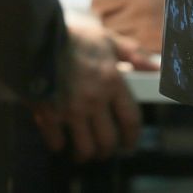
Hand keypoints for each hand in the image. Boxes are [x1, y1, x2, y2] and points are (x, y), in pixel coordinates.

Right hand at [32, 20, 147, 161]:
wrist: (37, 38)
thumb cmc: (75, 38)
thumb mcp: (109, 40)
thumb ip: (134, 55)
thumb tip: (155, 68)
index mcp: (112, 82)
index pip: (130, 119)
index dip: (132, 137)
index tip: (130, 144)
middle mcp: (94, 99)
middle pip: (108, 140)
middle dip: (108, 150)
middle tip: (105, 151)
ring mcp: (70, 110)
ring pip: (84, 148)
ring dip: (86, 154)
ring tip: (85, 152)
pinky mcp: (47, 115)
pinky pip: (56, 143)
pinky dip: (59, 146)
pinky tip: (61, 141)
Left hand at [91, 0, 167, 54]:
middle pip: (98, 1)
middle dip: (100, 9)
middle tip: (108, 13)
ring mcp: (143, 15)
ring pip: (108, 25)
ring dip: (116, 26)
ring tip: (133, 22)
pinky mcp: (147, 37)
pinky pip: (124, 39)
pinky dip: (130, 38)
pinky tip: (145, 31)